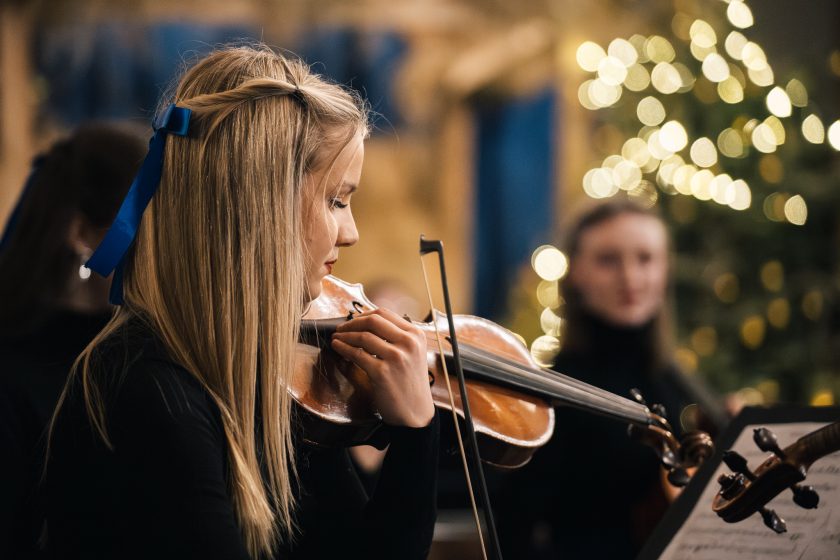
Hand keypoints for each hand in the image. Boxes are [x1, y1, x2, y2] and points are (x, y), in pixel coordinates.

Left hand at [330, 308, 434, 427]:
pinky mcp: (382, 372)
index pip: (384, 314)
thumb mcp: (412, 353)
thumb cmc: (410, 383)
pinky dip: (343, 348)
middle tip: (340, 328)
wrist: (415, 412)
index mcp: (416, 335)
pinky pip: (357, 354)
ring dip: (344, 335)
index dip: (363, 315)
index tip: (352, 321)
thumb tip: (367, 323)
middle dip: (351, 323)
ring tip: (336, 338)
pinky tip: (337, 348)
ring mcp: (396, 357)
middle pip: (373, 321)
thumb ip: (397, 337)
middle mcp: (408, 343)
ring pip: (363, 336)